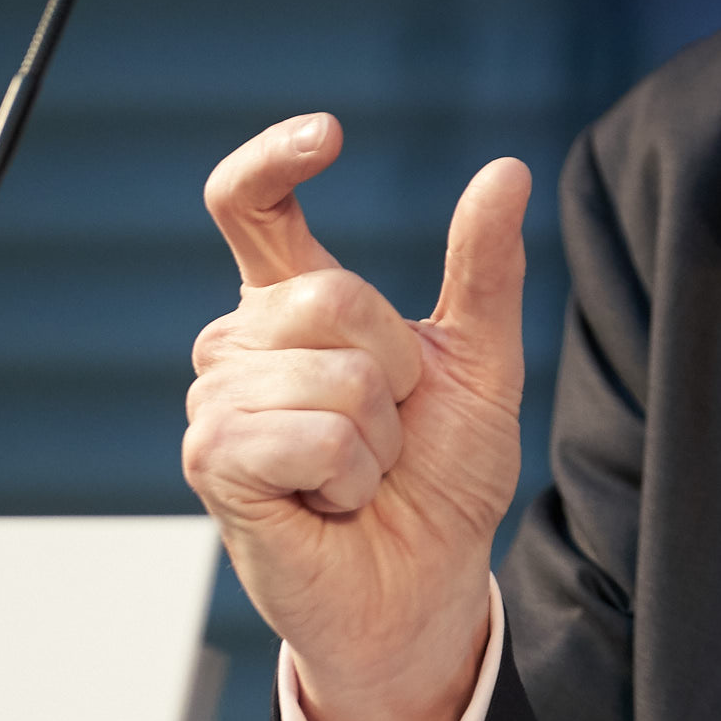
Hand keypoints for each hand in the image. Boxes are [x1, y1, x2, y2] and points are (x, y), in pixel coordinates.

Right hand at [182, 112, 532, 720]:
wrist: (426, 585)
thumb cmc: (441, 478)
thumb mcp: (479, 362)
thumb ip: (484, 267)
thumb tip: (506, 171)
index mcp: (294, 305)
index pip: (249, 205)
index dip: (275, 158)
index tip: (330, 135)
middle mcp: (241, 343)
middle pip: (330, 296)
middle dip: (396, 368)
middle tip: (391, 428)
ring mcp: (219, 403)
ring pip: (329, 373)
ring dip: (376, 435)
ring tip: (361, 471)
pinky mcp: (213, 463)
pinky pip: (307, 432)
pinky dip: (348, 471)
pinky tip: (334, 501)